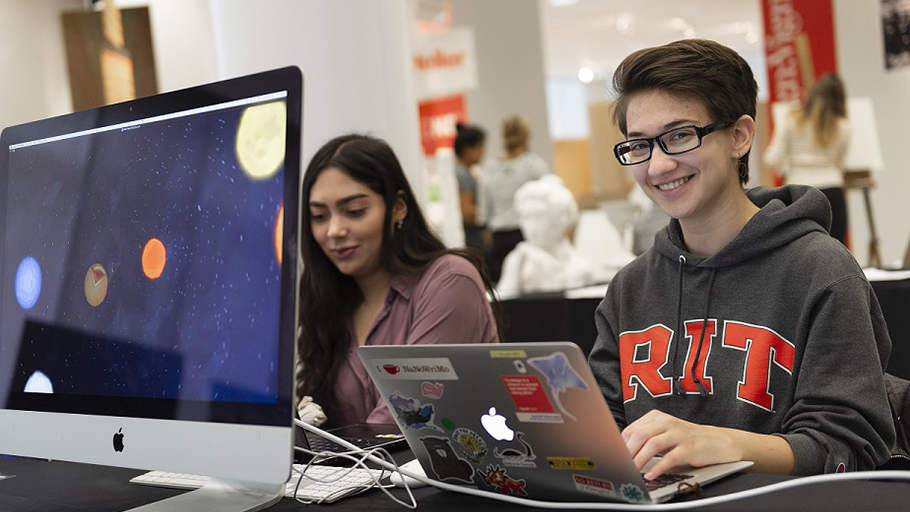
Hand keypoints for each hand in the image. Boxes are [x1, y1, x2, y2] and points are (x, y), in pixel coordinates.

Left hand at [621, 410, 739, 479]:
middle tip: (622, 465)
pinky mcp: (689, 447)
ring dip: (640, 459)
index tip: (615, 456)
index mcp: (657, 417)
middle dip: (628, 452)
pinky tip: (651, 475)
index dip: (621, 444)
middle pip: (640, 434)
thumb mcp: (664, 434)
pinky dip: (658, 468)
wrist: (717, 441)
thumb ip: (647, 439)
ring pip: (653, 444)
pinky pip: (670, 457)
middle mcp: (667, 422)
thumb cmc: (686, 439)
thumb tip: (624, 453)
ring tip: (633, 470)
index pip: (632, 429)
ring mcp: (678, 433)